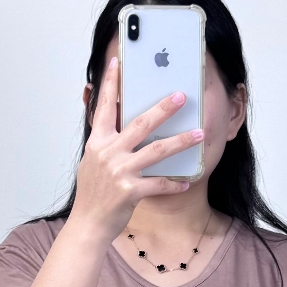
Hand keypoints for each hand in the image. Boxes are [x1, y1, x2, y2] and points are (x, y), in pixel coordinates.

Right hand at [70, 55, 204, 238]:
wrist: (88, 224)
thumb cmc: (93, 193)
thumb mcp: (93, 161)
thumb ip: (105, 141)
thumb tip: (116, 121)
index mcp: (97, 142)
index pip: (104, 107)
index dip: (110, 84)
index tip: (117, 63)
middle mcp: (108, 153)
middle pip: (140, 124)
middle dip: (163, 109)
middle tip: (181, 96)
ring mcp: (119, 172)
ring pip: (156, 151)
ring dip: (180, 141)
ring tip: (199, 134)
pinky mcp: (130, 191)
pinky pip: (159, 184)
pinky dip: (174, 184)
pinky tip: (187, 183)